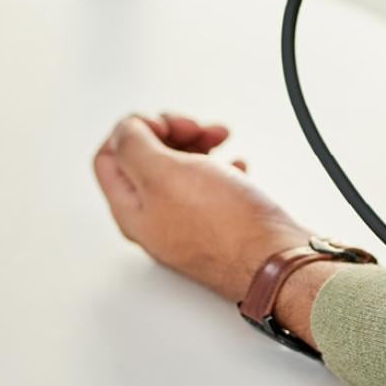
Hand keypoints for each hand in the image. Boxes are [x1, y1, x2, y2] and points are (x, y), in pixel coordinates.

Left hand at [93, 113, 311, 302]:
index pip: (110, 157)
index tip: (163, 125)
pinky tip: (237, 166)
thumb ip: (133, 145)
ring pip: (181, 171)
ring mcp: (187, 225)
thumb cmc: (226, 227)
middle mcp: (155, 220)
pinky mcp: (218, 226)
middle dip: (171, 134)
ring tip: (220, 138)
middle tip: (194, 129)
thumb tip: (125, 128)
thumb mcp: (165, 172)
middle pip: (146, 161)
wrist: (275, 260)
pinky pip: (211, 187)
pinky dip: (221, 167)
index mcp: (131, 209)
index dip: (134, 130)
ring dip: (198, 145)